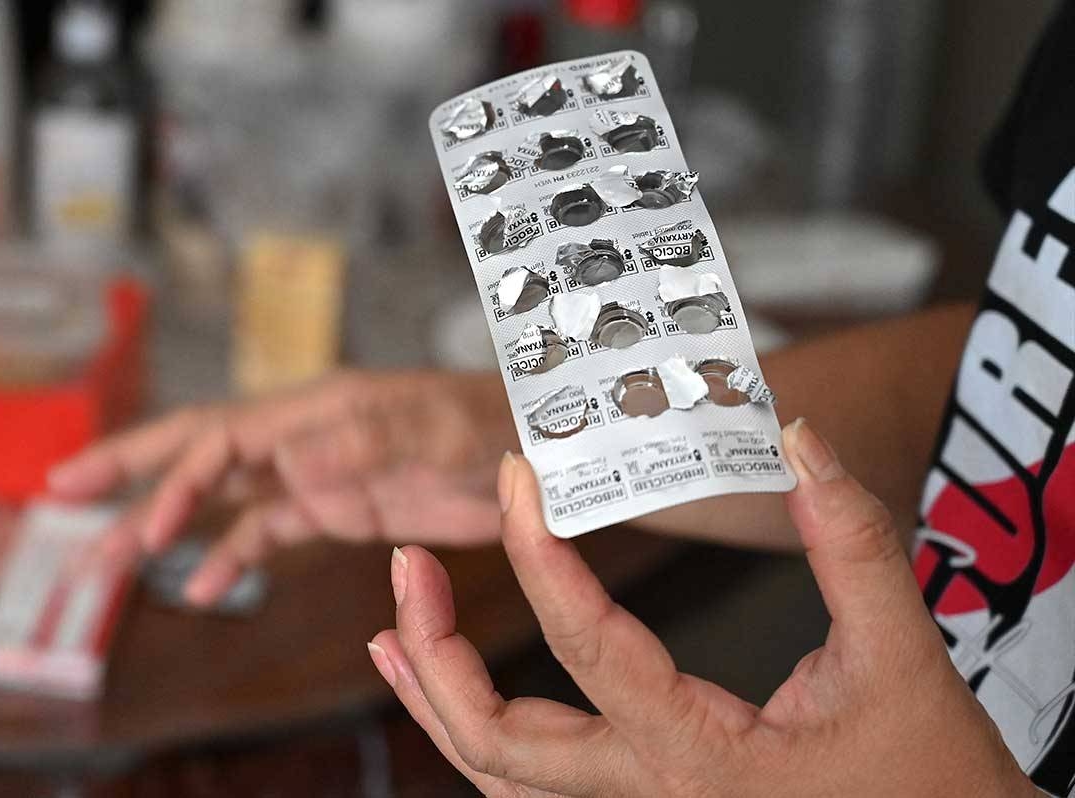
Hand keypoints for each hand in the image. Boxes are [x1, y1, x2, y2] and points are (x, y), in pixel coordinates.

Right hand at [48, 370, 514, 604]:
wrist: (532, 454)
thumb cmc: (490, 425)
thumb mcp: (437, 427)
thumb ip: (366, 437)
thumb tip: (290, 454)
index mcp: (316, 409)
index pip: (223, 437)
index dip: (173, 477)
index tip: (141, 529)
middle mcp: (302, 435)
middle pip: (198, 450)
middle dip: (130, 471)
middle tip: (58, 490)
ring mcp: (315, 472)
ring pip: (221, 499)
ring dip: (162, 526)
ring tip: (100, 564)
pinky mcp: (337, 506)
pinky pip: (266, 532)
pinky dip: (228, 557)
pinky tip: (195, 588)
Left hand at [368, 419, 1036, 796]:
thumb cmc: (931, 780)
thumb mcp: (901, 657)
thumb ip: (853, 544)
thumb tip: (801, 444)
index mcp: (701, 758)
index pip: (590, 649)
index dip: (539, 557)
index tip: (514, 479)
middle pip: (498, 744)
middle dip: (438, 653)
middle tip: (407, 564)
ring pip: (501, 779)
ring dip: (435, 703)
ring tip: (390, 633)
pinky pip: (533, 786)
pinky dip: (478, 737)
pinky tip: (452, 692)